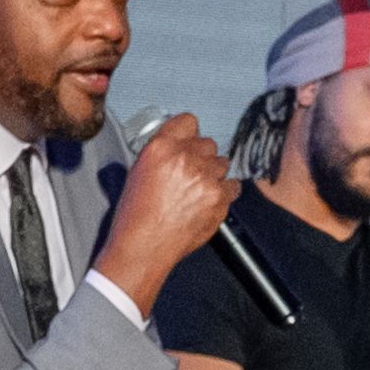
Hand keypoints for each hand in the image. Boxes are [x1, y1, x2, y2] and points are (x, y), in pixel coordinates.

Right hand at [90, 113, 238, 304]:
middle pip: (208, 143)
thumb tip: (180, 145)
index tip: (189, 142)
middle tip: (190, 175)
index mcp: (161, 147)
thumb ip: (162, 153)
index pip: (188, 121)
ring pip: (222, 163)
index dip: (189, 133)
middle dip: (201, 157)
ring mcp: (205, 178)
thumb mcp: (138, 172)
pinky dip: (224, 193)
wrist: (143, 247)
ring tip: (197, 191)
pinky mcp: (219, 198)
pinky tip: (208, 202)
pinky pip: (233, 186)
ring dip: (213, 174)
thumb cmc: (136, 215)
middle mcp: (185, 158)